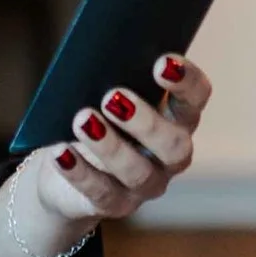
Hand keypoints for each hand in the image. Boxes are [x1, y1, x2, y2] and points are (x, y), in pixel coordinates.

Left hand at [0, 55, 211, 256]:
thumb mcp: (103, 92)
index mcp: (176, 117)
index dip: (186, 81)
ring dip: (110, 146)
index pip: (196, 98)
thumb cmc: (94, 114)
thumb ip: (112, 74)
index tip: (161, 61)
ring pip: (138, 173)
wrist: (65, 165)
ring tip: (82, 120)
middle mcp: (170, 156)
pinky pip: (100, 193)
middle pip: (174, 145)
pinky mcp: (115, 205)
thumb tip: (99, 51)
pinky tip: (60, 152)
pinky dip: (79, 172)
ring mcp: (145, 185)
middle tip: (112, 96)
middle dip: (145, 121)